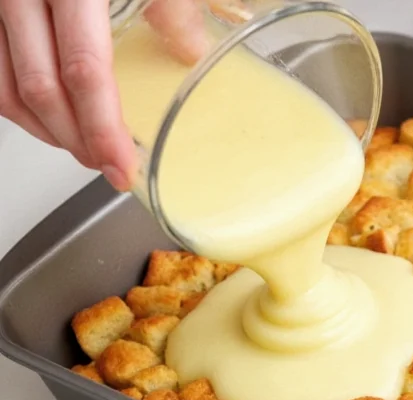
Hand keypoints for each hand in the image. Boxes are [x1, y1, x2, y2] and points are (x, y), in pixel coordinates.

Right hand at [0, 0, 206, 190]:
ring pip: (3, 86)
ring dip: (44, 130)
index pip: (85, 69)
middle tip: (108, 166)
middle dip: (76, 140)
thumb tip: (190, 52)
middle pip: (40, 88)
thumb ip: (170, 0)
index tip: (121, 165)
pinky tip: (47, 114)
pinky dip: (15, 102)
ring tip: (81, 148)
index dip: (103, 127)